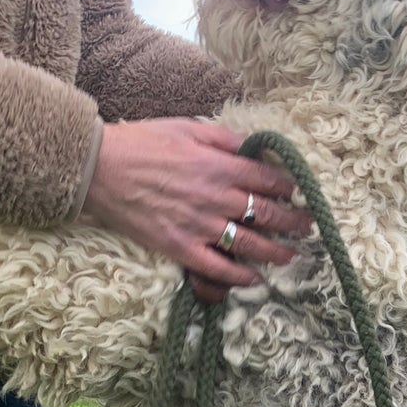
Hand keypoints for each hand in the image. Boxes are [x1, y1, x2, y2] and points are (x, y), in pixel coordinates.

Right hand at [78, 118, 312, 299]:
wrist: (99, 168)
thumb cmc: (142, 142)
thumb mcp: (188, 127)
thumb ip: (225, 139)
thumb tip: (254, 148)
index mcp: (219, 166)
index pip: (269, 180)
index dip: (290, 188)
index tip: (299, 193)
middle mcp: (216, 198)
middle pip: (267, 215)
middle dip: (293, 222)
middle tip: (307, 227)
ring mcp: (200, 226)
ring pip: (250, 244)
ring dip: (276, 252)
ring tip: (291, 255)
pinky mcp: (181, 248)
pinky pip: (218, 268)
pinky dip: (240, 276)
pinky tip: (255, 279)